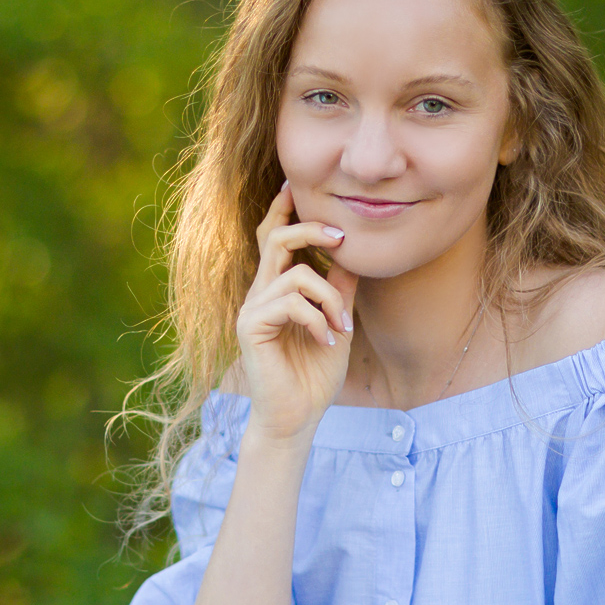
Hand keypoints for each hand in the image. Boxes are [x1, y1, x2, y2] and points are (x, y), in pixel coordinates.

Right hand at [237, 184, 358, 443]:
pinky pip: (289, 303)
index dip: (283, 210)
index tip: (296, 186)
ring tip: (342, 325)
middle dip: (310, 228)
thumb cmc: (313, 376)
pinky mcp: (251, 328)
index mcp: (275, 290)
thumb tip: (353, 255)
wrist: (296, 418)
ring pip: (293, 273)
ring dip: (328, 297)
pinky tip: (327, 340)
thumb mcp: (336, 323)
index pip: (274, 239)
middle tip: (342, 237)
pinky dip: (317, 318)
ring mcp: (252, 310)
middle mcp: (259, 294)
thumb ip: (339, 289)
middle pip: (274, 238)